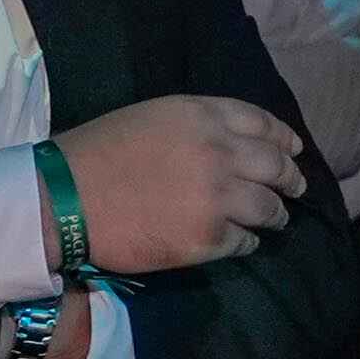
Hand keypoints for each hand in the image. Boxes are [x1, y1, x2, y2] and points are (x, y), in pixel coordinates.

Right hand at [54, 94, 306, 275]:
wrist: (64, 199)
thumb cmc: (97, 153)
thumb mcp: (151, 117)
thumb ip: (197, 126)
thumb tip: (232, 145)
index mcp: (202, 116)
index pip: (263, 124)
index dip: (283, 139)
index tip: (292, 151)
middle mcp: (219, 152)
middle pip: (277, 167)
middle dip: (291, 179)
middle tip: (295, 189)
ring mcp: (217, 197)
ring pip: (270, 208)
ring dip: (275, 215)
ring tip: (273, 220)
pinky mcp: (208, 238)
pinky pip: (245, 242)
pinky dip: (246, 241)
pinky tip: (239, 241)